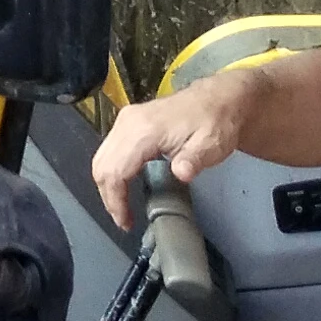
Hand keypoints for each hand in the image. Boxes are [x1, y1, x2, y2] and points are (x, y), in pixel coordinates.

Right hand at [89, 71, 265, 226]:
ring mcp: (126, 120)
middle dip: (108, 197)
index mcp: (144, 130)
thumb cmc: (216, 122)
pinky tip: (125, 187)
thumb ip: (194, 159)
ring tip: (124, 208)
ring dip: (108, 186)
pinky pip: (109, 151)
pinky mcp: (129, 122)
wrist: (219, 98)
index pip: (115, 170)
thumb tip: (181, 173)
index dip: (116, 200)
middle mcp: (128, 123)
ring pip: (102, 159)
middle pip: (102, 166)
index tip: (126, 222)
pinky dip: (112, 173)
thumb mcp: (212, 144)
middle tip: (124, 220)